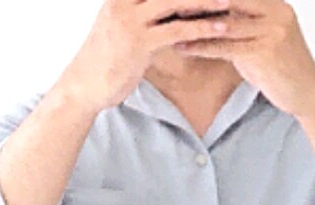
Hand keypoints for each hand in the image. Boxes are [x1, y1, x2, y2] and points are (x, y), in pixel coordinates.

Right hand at [59, 0, 254, 114]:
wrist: (84, 86)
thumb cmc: (106, 59)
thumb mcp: (122, 27)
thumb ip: (144, 14)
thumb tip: (170, 13)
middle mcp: (124, 0)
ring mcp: (131, 19)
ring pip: (175, 1)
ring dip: (205, 1)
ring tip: (229, 0)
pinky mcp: (139, 42)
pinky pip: (176, 30)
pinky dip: (200, 28)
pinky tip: (220, 29)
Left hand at [169, 0, 314, 117]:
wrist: (307, 94)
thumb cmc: (281, 68)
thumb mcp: (260, 39)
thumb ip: (239, 24)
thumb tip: (210, 17)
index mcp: (273, 3)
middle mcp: (274, 11)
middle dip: (198, 2)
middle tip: (168, 4)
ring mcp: (272, 29)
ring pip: (224, 22)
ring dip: (193, 24)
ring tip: (168, 24)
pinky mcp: (266, 51)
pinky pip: (226, 46)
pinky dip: (202, 46)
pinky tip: (183, 47)